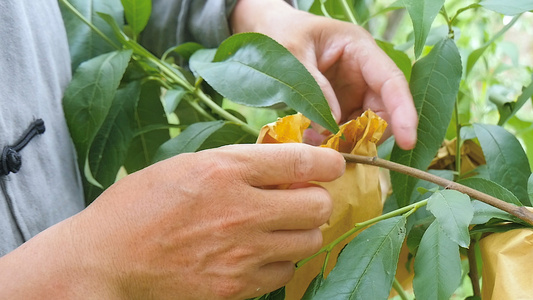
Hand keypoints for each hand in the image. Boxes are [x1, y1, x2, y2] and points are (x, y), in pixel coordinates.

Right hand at [0, 144, 343, 299]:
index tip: (333, 164)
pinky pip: (285, 272)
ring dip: (301, 231)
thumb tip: (284, 165)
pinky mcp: (237, 287)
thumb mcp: (187, 165)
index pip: (302, 162)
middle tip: (300, 198)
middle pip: (318, 205)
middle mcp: (241, 211)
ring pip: (310, 241)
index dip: (329, 162)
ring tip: (277, 226)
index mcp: (226, 170)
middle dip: (316, 198)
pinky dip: (280, 260)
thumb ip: (239, 163)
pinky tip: (259, 253)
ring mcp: (242, 253)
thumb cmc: (140, 204)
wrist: (107, 259)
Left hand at [231, 0, 417, 149]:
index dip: (403, 112)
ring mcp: (353, 91)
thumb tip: (333, 126)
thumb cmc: (282, 34)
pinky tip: (313, 142)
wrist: (269, 33)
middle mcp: (363, 72)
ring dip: (350, 142)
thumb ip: (314, 87)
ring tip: (320, 146)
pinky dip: (335, 142)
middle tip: (342, 152)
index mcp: (359, 49)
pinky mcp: (340, 106)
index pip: (391, 81)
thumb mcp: (293, 54)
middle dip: (369, 134)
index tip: (408, 140)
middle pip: (383, 109)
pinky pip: (346, 130)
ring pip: (366, 125)